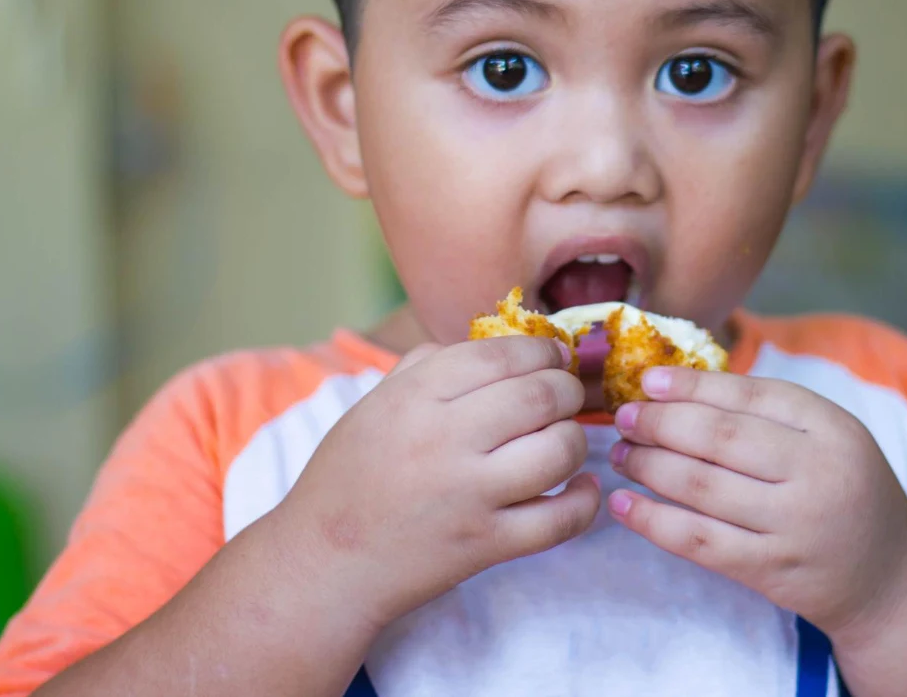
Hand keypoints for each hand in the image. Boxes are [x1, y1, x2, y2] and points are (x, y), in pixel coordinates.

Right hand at [277, 336, 599, 638]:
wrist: (323, 564)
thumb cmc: (347, 478)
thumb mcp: (372, 405)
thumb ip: (425, 365)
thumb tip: (488, 342)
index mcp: (414, 397)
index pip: (500, 355)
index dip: (541, 351)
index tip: (554, 357)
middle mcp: (444, 439)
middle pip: (540, 397)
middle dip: (567, 390)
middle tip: (566, 396)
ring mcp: (469, 495)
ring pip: (558, 450)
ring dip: (575, 438)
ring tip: (564, 439)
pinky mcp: (486, 545)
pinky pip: (559, 519)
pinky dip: (583, 500)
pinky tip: (580, 487)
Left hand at [605, 367, 906, 645]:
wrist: (890, 579)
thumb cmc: (848, 491)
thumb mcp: (832, 437)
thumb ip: (773, 411)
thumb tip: (683, 387)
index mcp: (833, 428)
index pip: (751, 395)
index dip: (693, 386)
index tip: (648, 381)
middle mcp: (817, 473)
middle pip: (720, 439)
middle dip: (660, 424)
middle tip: (624, 417)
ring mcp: (794, 526)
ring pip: (702, 488)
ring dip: (648, 467)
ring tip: (620, 453)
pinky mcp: (771, 571)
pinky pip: (699, 542)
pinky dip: (653, 521)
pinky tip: (623, 504)